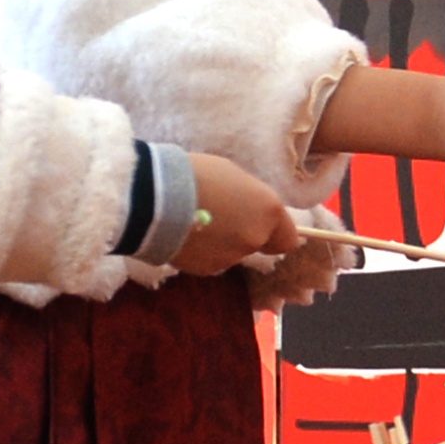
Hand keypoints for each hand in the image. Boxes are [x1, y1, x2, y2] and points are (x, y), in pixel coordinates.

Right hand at [179, 152, 298, 274]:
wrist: (156, 197)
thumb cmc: (196, 174)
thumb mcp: (233, 176)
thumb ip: (250, 199)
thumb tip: (251, 210)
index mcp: (268, 210)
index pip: (288, 239)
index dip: (276, 233)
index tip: (260, 224)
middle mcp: (255, 238)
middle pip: (258, 244)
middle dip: (243, 233)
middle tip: (219, 215)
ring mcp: (231, 257)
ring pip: (232, 253)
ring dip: (221, 242)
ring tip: (194, 222)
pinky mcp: (206, 269)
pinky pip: (210, 260)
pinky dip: (201, 251)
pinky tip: (184, 235)